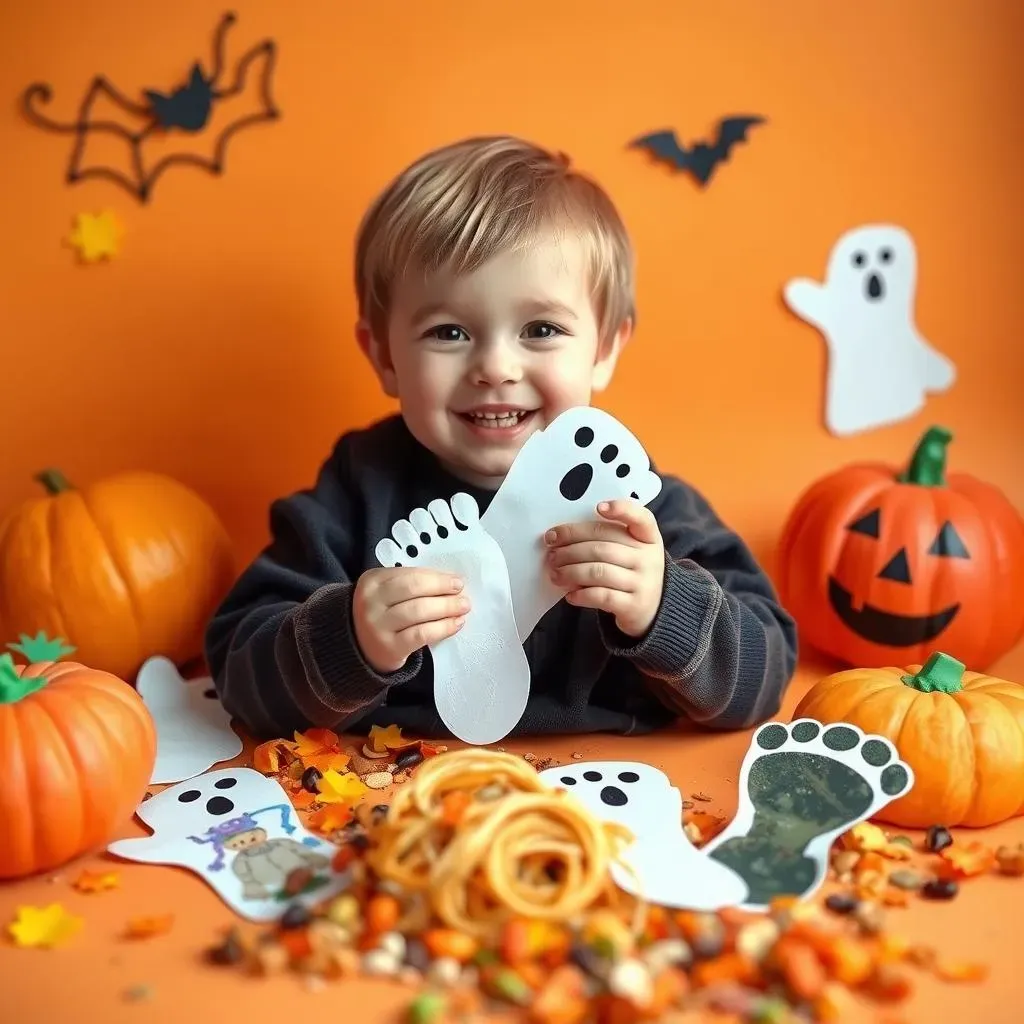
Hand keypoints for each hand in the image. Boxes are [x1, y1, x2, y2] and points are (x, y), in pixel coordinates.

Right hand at [353, 567, 467, 673]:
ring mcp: (378, 625)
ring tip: (463, 607)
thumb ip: (410, 583)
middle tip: (462, 593)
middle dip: (442, 589)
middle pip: (413, 589)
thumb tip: (449, 581)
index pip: (410, 574)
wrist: (359, 647)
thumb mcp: (386, 592)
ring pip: (419, 611)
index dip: (436, 577)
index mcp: (372, 581)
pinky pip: (422, 634)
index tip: (456, 580)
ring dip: (446, 608)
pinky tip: (456, 624)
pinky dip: (443, 628)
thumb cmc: (382, 614)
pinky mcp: (389, 647)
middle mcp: (371, 602)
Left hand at [544, 499, 664, 637]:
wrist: (654, 608)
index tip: (599, 507)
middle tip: (551, 551)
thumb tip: (562, 536)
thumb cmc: (632, 572)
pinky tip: (569, 594)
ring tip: (555, 573)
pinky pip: (601, 596)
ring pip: (598, 572)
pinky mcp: (633, 606)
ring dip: (570, 571)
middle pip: (604, 546)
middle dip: (571, 548)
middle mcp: (649, 559)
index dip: (621, 509)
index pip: (641, 518)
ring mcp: (643, 583)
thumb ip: (607, 538)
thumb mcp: (631, 550)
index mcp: (648, 538)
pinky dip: (580, 594)